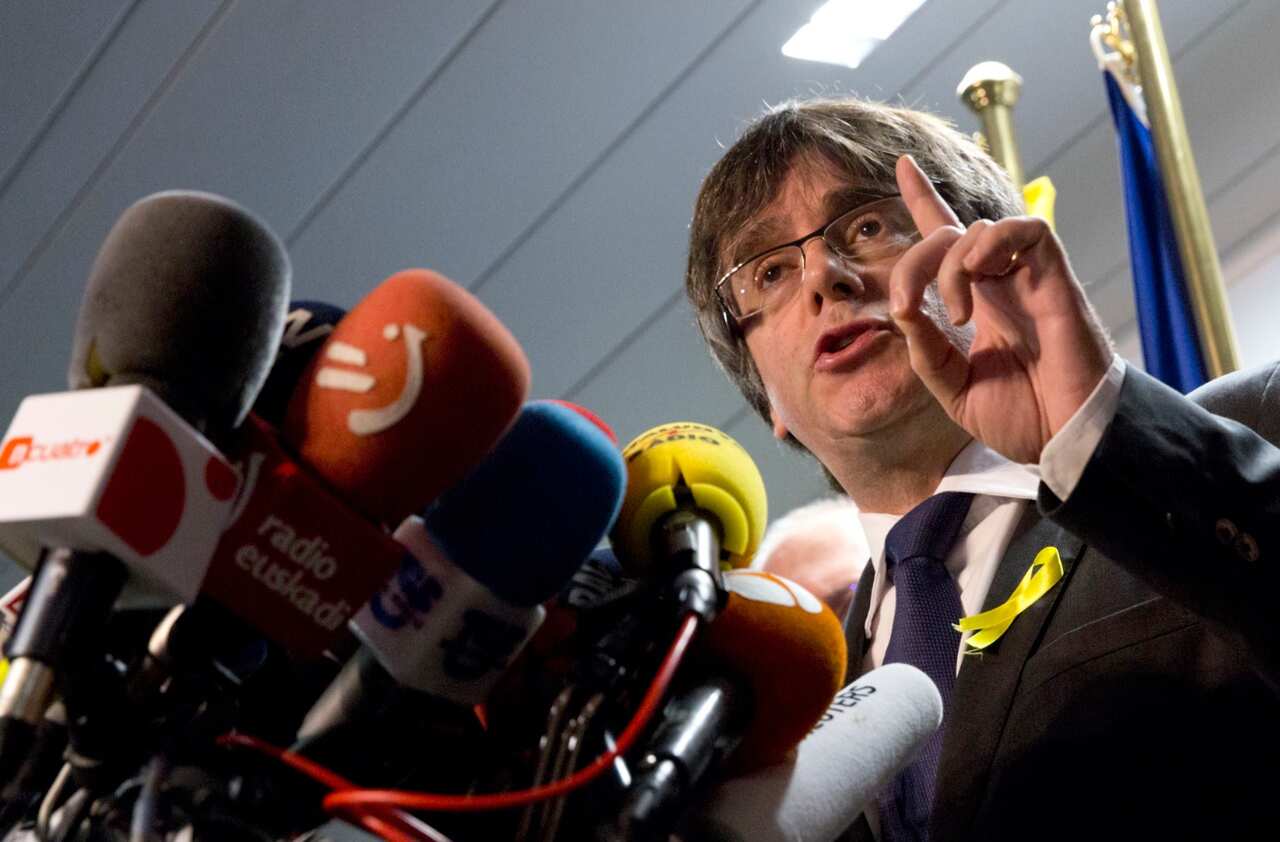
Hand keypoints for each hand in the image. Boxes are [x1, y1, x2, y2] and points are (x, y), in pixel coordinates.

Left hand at [888, 155, 1111, 463]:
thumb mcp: (953, 388)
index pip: (947, 240)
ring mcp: (1029, 279)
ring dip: (951, 266)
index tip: (902, 166)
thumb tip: (904, 309)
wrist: (1067, 440)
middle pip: (949, 234)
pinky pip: (1026, 230)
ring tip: (958, 315)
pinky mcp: (1055, 279)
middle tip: (911, 307)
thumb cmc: (1022, 418)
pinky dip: (993, 242)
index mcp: (978, 304)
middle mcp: (1001, 284)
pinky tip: (979, 274)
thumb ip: (927, 349)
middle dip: (914, 262)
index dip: (924, 201)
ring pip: (980, 230)